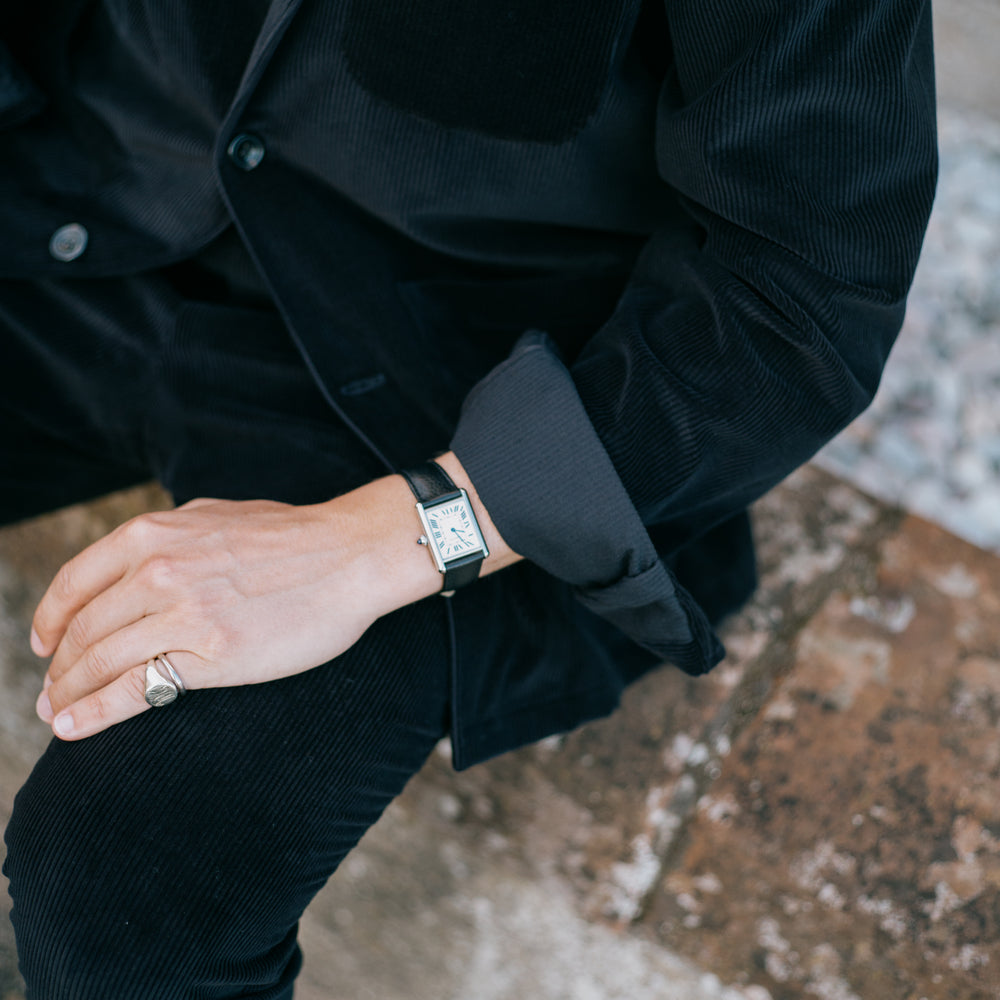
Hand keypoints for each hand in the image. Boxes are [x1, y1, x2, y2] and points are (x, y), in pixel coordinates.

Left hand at [31, 479, 438, 739]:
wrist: (350, 554)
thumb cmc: (295, 536)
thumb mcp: (216, 517)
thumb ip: (169, 538)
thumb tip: (140, 561)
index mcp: (154, 534)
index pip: (75, 584)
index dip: (48, 619)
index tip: (43, 643)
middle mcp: (158, 569)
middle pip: (82, 629)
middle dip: (59, 666)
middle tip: (51, 690)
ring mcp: (183, 612)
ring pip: (100, 660)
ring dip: (69, 693)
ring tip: (57, 712)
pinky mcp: (212, 653)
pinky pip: (135, 689)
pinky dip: (93, 712)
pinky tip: (72, 728)